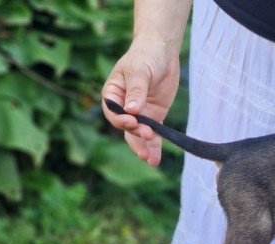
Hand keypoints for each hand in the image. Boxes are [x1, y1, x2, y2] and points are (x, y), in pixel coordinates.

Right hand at [100, 41, 180, 165]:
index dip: (121, 120)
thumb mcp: (139, 71)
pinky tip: (155, 159)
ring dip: (144, 147)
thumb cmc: (145, 57)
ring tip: (150, 160)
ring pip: (138, 135)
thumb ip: (136, 90)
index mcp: (112, 95)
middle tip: (148, 137)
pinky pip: (153, 134)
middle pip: (126, 127)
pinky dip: (154, 146)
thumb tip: (132, 110)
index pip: (113, 112)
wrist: (162, 52)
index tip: (133, 121)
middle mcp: (123, 107)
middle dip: (136, 135)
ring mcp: (139, 113)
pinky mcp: (154, 116)